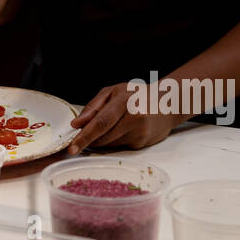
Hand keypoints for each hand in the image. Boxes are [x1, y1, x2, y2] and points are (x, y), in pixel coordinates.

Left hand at [66, 82, 181, 152]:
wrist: (167, 104)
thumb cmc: (136, 95)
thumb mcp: (113, 92)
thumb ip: (93, 107)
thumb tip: (77, 124)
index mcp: (125, 101)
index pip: (101, 122)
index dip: (85, 136)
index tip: (72, 147)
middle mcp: (135, 118)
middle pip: (104, 136)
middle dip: (89, 140)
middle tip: (79, 138)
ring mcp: (140, 133)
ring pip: (109, 144)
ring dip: (100, 140)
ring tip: (106, 127)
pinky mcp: (142, 143)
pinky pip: (118, 146)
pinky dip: (112, 141)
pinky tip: (119, 130)